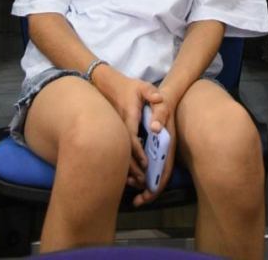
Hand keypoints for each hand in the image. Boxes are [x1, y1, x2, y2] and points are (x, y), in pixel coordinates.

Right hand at [91, 66, 162, 188]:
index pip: (132, 138)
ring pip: (120, 155)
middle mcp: (120, 127)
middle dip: (132, 168)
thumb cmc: (129, 87)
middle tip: (142, 181)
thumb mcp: (142, 86)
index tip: (145, 164)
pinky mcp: (114, 135)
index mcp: (128, 117)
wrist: (108, 85)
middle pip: (124, 152)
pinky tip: (129, 174)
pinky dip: (123, 164)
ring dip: (127, 169)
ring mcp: (115, 132)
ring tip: (136, 182)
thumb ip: (150, 92)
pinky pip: (118, 152)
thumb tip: (159, 98)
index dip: (138, 152)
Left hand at [132, 94, 176, 205]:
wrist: (165, 96)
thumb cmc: (162, 101)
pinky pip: (147, 166)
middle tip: (137, 201)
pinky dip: (139, 174)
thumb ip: (159, 114)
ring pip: (152, 173)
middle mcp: (165, 150)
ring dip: (143, 184)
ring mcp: (158, 150)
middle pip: (159, 176)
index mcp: (168, 143)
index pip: (165, 169)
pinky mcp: (152, 148)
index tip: (147, 193)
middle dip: (149, 191)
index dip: (158, 183)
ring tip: (130, 190)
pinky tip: (129, 177)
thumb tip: (154, 128)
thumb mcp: (161, 103)